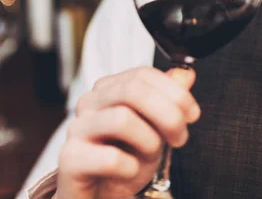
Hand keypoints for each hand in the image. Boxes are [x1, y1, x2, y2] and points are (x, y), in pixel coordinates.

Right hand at [56, 66, 199, 198]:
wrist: (96, 196)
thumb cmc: (123, 160)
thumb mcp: (154, 129)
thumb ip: (168, 100)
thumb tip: (185, 74)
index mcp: (108, 90)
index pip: (143, 74)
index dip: (175, 92)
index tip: (192, 115)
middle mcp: (89, 103)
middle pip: (133, 90)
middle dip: (168, 114)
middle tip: (178, 138)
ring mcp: (77, 129)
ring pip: (122, 119)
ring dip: (149, 142)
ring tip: (149, 157)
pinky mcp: (70, 158)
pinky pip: (110, 158)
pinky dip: (130, 168)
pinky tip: (128, 172)